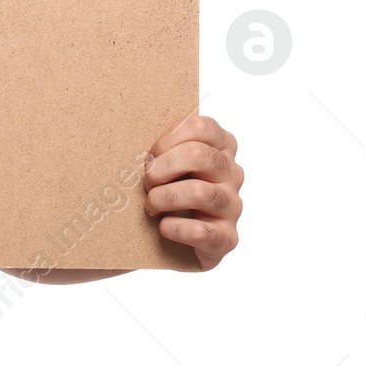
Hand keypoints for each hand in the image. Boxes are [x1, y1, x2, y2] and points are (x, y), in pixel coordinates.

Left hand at [143, 113, 242, 269]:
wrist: (174, 239)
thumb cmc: (168, 189)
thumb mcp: (167, 161)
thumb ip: (162, 146)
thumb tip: (132, 139)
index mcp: (221, 146)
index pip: (201, 126)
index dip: (167, 139)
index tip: (151, 155)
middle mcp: (232, 173)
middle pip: (199, 155)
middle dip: (161, 168)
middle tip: (147, 182)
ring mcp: (232, 205)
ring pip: (199, 192)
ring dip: (163, 198)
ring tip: (151, 206)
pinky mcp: (227, 237)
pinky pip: (200, 231)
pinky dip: (173, 228)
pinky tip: (163, 227)